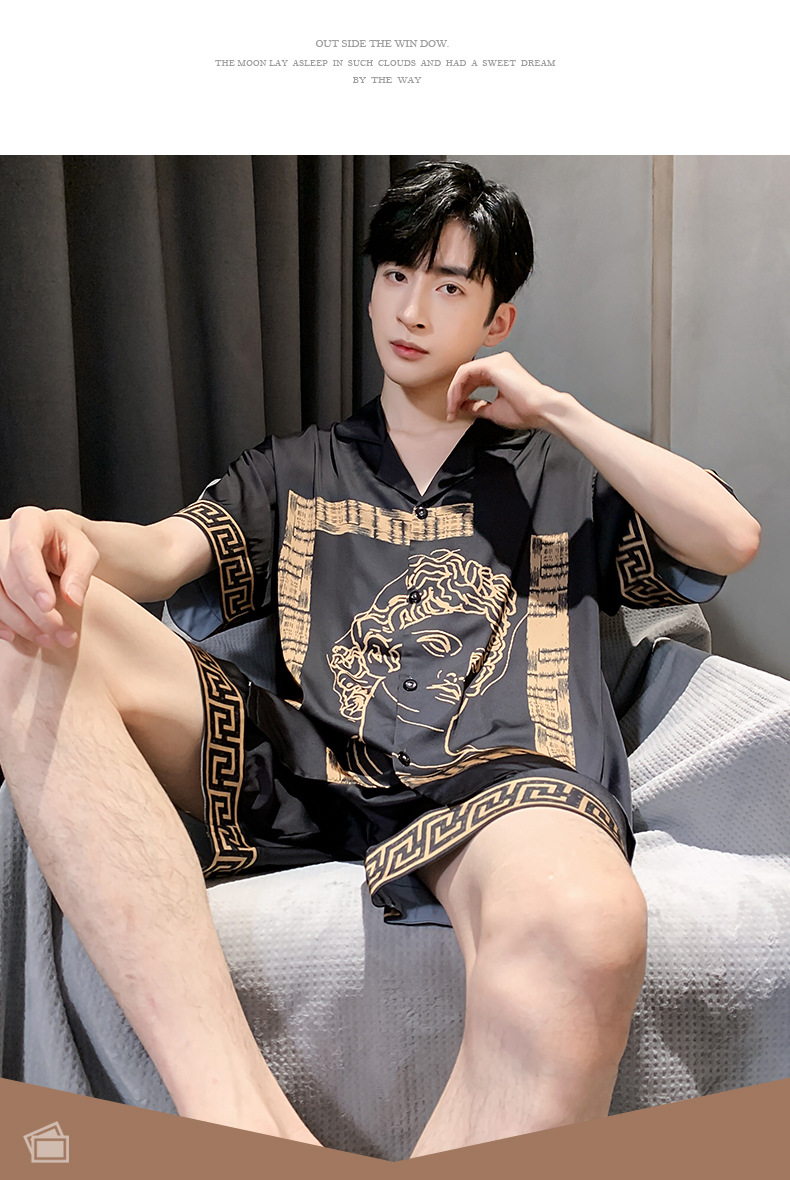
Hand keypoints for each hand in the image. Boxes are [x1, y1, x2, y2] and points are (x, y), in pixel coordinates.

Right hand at [0, 508, 97, 646]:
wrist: (54, 543)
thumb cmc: (70, 545)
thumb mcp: (85, 552)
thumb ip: (81, 573)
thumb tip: (73, 600)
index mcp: (29, 521)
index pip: (24, 550)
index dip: (33, 580)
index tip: (49, 606)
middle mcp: (2, 536)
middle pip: (8, 577)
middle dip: (34, 611)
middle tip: (59, 633)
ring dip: (19, 622)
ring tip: (47, 639)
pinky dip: (1, 623)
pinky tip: (17, 637)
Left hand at [445, 352, 565, 429]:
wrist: (540, 410)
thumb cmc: (525, 411)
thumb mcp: (493, 410)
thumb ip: (477, 406)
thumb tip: (461, 405)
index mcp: (500, 373)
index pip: (473, 381)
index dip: (461, 397)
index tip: (455, 413)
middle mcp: (497, 364)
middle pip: (466, 376)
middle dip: (455, 395)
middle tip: (450, 412)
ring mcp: (495, 362)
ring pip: (464, 373)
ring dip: (454, 392)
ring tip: (452, 409)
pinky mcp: (492, 364)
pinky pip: (465, 372)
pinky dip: (457, 387)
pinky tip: (456, 400)